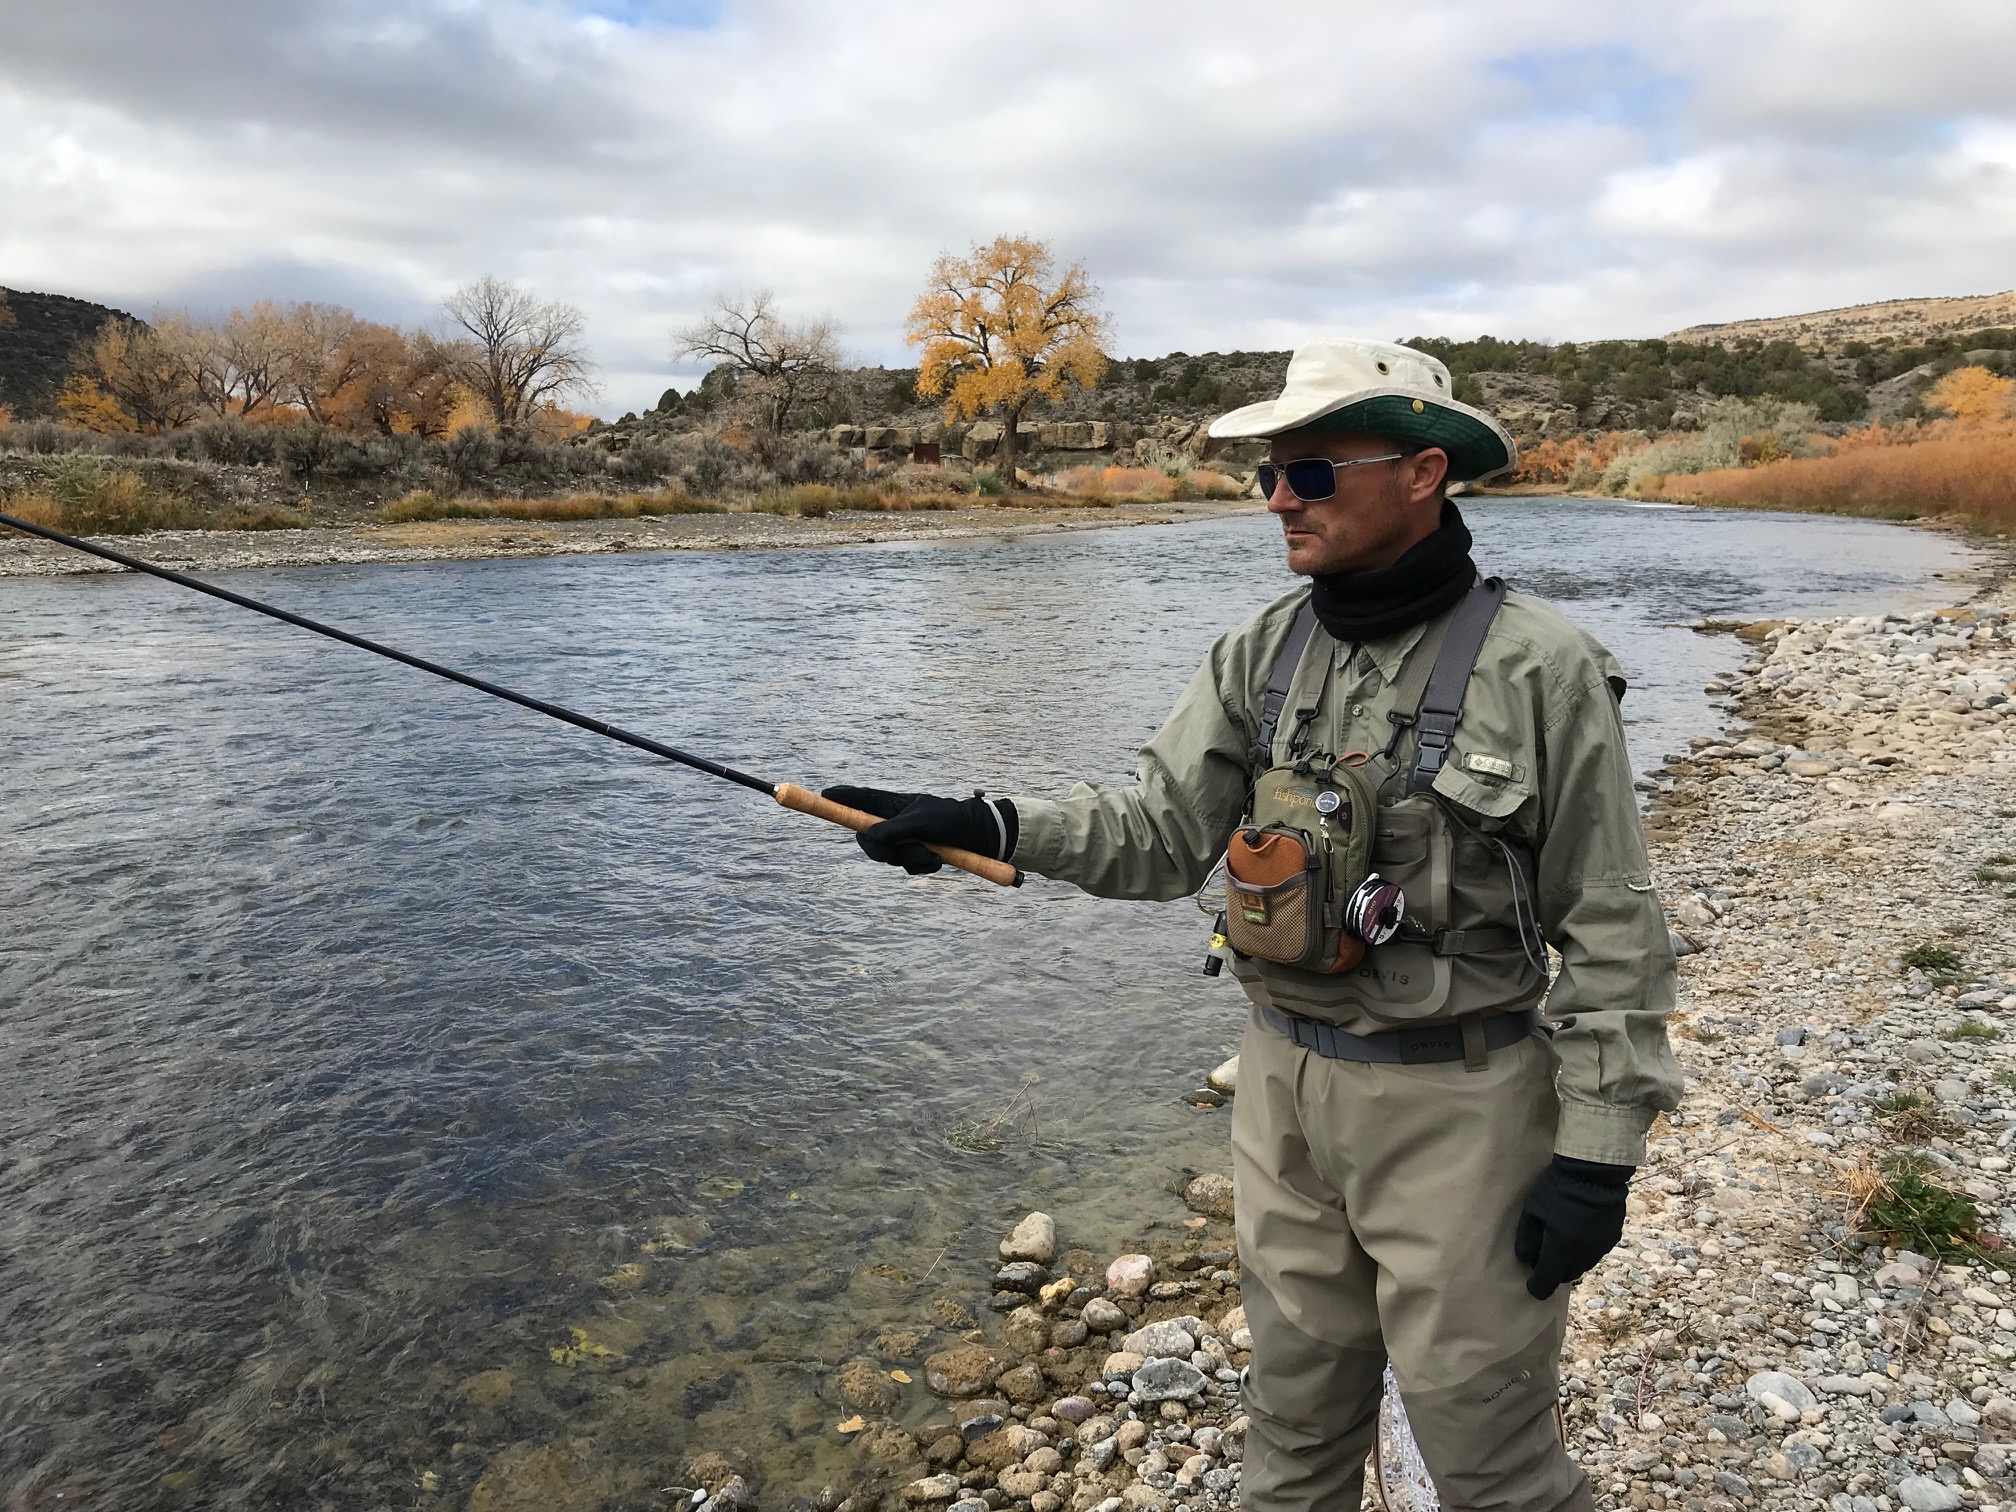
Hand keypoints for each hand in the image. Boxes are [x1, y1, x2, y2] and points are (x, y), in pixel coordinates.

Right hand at [821, 786, 1017, 874]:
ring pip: (889, 857)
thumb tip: (868, 837)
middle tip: (897, 852)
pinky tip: (938, 859)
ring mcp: (904, 841)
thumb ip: (893, 829)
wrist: (981, 838)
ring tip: (933, 853)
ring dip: (911, 859)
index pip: (861, 800)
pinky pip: (907, 868)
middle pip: (868, 839)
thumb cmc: (952, 820)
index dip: (842, 798)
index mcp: (893, 805)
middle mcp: (895, 822)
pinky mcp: (916, 856)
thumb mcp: (922, 821)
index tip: (825, 796)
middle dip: (882, 849)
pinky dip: (922, 867)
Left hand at [1514, 1155, 1632, 1299]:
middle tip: (1543, 1259)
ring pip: (1582, 1266)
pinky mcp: (1612, 1238)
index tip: (1531, 1285)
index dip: (1536, 1287)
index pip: (1547, 1281)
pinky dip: (1583, 1251)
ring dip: (1569, 1263)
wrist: (1595, 1171)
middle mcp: (1583, 1253)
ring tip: (1560, 1245)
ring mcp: (1600, 1247)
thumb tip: (1525, 1259)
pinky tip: (1578, 1234)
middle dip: (1553, 1273)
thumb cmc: (1557, 1187)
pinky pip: (1594, 1253)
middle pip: (1565, 1276)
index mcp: (1561, 1247)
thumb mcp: (1533, 1209)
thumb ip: (1527, 1238)